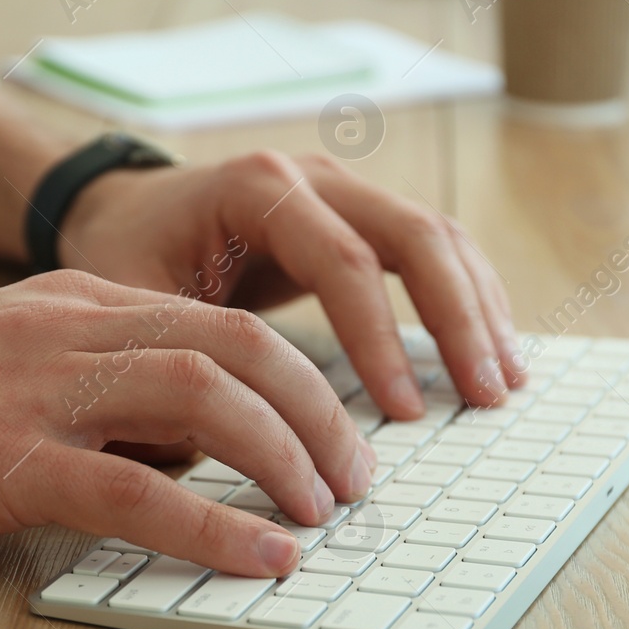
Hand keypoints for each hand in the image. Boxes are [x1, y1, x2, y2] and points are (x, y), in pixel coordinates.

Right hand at [0, 271, 375, 575]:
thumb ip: (88, 379)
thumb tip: (182, 444)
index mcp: (70, 304)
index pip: (218, 322)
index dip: (300, 377)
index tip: (338, 432)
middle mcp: (64, 332)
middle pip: (236, 349)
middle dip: (321, 413)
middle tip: (357, 478)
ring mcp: (31, 393)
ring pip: (205, 401)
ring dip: (288, 460)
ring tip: (324, 515)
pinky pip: (135, 494)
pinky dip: (214, 529)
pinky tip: (259, 558)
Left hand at [58, 151, 524, 415]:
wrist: (124, 210)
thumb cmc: (125, 255)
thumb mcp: (131, 300)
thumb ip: (175, 356)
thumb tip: (209, 451)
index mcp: (257, 188)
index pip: (342, 259)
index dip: (378, 337)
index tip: (401, 411)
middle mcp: (311, 178)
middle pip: (413, 234)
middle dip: (456, 319)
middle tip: (484, 396)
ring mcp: (343, 191)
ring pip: (437, 237)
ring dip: (479, 309)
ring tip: (505, 383)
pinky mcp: (359, 218)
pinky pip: (432, 250)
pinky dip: (468, 299)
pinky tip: (490, 352)